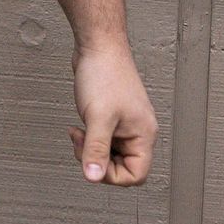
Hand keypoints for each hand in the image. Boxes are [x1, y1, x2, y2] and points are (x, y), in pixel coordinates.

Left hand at [70, 41, 157, 185]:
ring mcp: (126, 124)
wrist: (98, 45)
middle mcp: (139, 131)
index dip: (112, 176)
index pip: (136, 175)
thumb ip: (96, 150)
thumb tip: (93, 177)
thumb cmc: (104, 74)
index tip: (93, 161)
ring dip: (92, 150)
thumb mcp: (98, 118)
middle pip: (123, 167)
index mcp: (144, 134)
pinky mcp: (114, 117)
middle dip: (99, 161)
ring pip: (111, 154)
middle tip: (83, 144)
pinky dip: (90, 139)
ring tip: (80, 133)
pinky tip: (79, 127)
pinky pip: (105, 140)